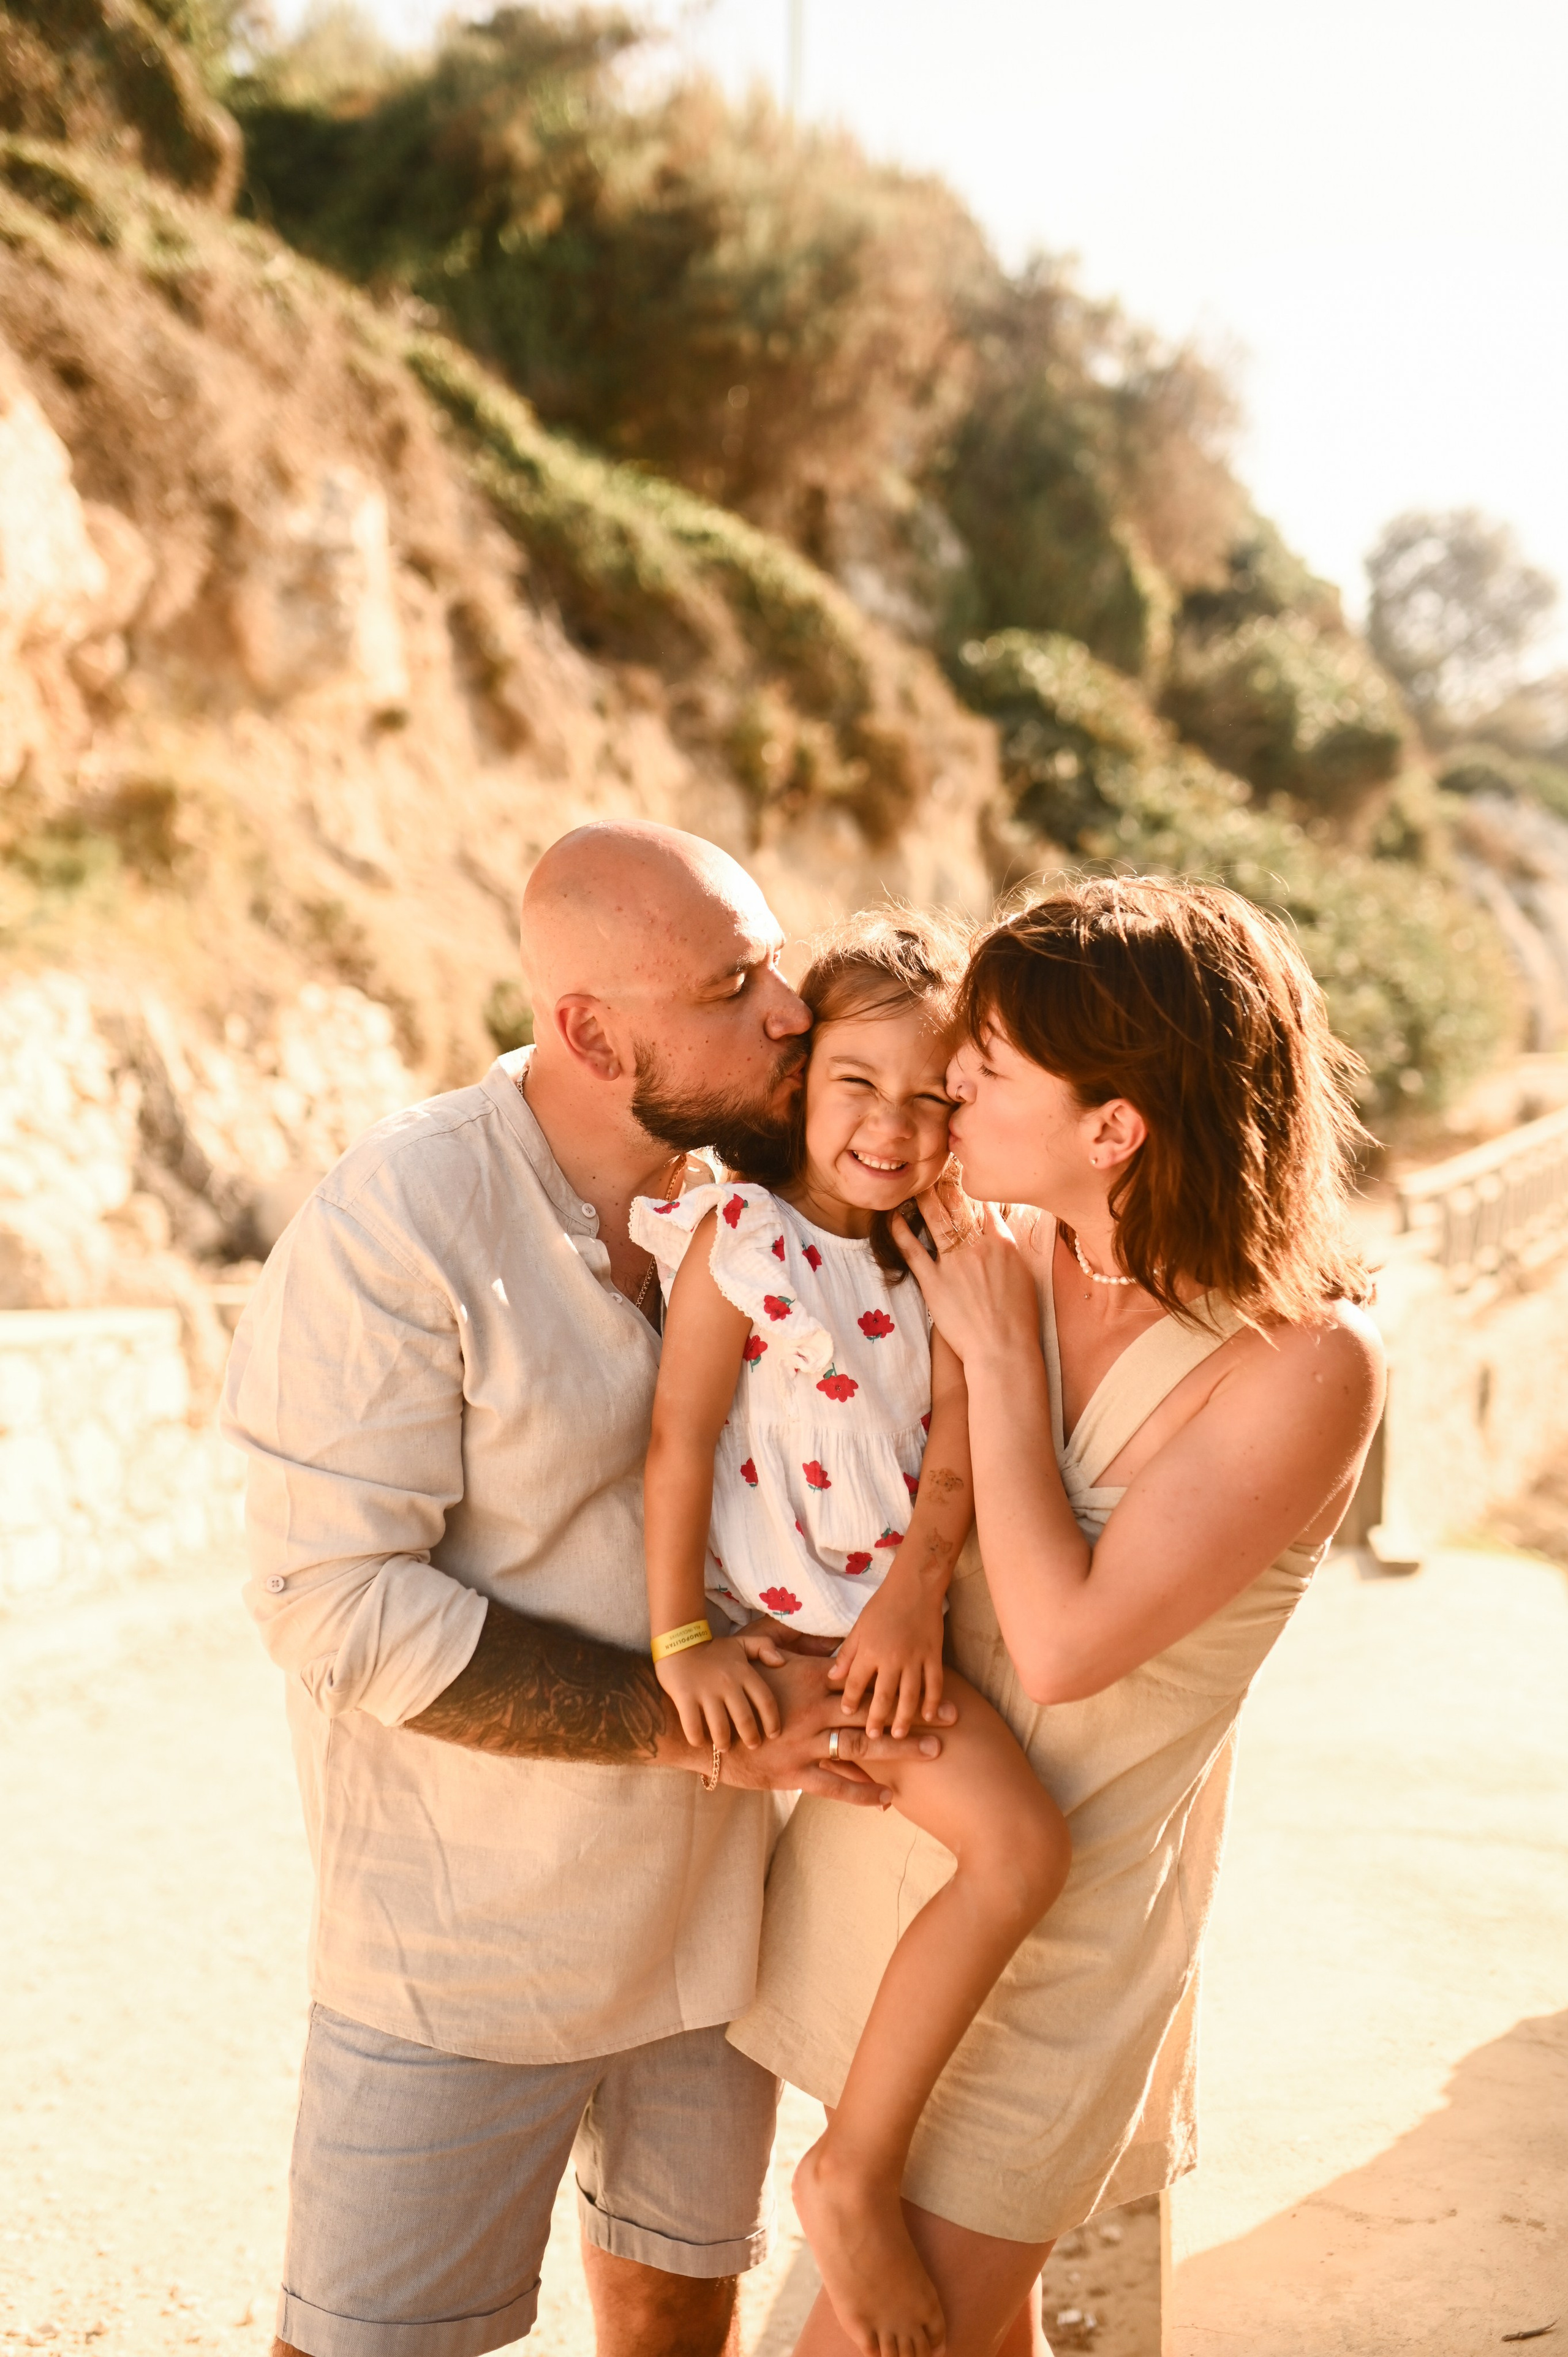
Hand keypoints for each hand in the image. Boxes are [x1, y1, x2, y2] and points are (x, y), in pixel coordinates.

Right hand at [656, 1633, 783, 1750]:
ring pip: (720, 1728)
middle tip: (752, 1745)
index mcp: (743, 1672)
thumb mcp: (741, 1642)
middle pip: (745, 1720)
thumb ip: (764, 1647)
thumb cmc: (712, 1649)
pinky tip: (699, 1742)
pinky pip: (693, 1726)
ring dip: (724, 1743)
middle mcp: (727, 1683)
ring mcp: (705, 1691)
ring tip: (724, 1748)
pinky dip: (697, 1739)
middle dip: (751, 1738)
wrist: (677, 1639)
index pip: (766, 1701)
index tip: (773, 1735)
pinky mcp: (685, 1696)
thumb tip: (781, 1662)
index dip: (772, 1721)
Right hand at [716, 1648, 952, 1805]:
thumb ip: (789, 1641)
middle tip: (953, 1718)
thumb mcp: (755, 1650)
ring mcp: (804, 1744)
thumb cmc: (724, 1684)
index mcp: (808, 1679)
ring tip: (935, 1753)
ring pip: (861, 1748)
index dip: (898, 1677)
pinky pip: (834, 1787)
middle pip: (874, 1711)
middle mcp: (812, 1711)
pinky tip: (889, 1801)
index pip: (862, 1677)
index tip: (932, 1677)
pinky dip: (862, 1794)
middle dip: (915, 1714)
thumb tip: (815, 1634)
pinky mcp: (792, 1774)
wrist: (694, 1727)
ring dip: (900, 1752)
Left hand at [827, 1580, 946, 1736]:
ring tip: (899, 1735)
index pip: (855, 1683)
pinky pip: (935, 1684)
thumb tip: (832, 1676)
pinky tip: (929, 1716)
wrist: (915, 1586)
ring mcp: (915, 1658)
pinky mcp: (934, 1655)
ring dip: (905, 1718)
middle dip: (876, 1719)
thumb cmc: (883, 1604)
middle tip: (872, 1737)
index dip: (849, 1700)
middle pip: (883, 1697)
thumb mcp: (858, 1626)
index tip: (846, 1713)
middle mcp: (891, 1658)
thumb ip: (847, 1653)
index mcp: (869, 1650)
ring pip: (910, 1696)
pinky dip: (933, 1701)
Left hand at [890, 1190, 1040, 1365]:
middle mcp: (977, 1246)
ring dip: (923, 1198)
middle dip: (945, 1183)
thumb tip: (998, 1232)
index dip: (972, 1188)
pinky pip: (912, 1250)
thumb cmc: (1019, 1318)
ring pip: (935, 1219)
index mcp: (1002, 1243)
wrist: (1003, 1348)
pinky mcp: (933, 1282)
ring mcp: (953, 1263)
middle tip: (935, 1169)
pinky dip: (901, 1231)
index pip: (984, 1205)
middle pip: (958, 1205)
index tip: (962, 1176)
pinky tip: (893, 1217)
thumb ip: (1008, 1249)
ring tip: (915, 1184)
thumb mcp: (1023, 1275)